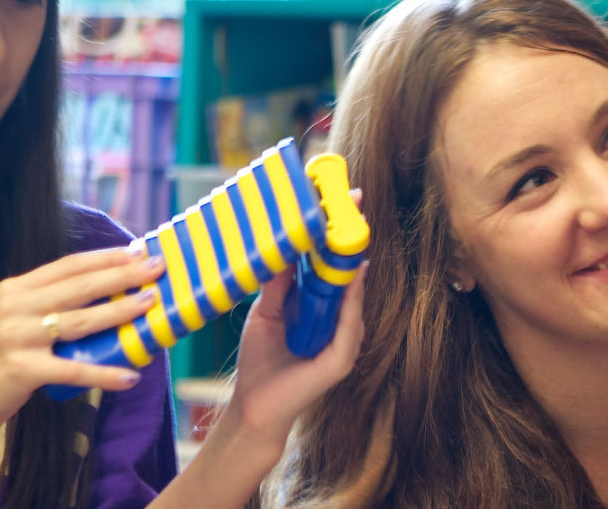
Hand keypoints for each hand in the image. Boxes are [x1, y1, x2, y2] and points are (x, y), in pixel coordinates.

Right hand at [0, 248, 164, 441]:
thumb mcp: (13, 322)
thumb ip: (47, 307)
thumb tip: (103, 297)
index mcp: (15, 290)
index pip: (68, 266)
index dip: (106, 257)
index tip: (139, 251)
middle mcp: (15, 307)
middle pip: (80, 286)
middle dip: (123, 275)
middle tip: (157, 268)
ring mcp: (17, 337)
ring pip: (81, 321)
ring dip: (120, 311)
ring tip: (151, 305)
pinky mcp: (22, 370)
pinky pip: (73, 369)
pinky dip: (104, 373)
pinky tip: (129, 376)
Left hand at [217, 188, 368, 445]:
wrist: (253, 407)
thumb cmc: (260, 361)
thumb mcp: (265, 312)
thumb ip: (277, 283)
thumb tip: (282, 244)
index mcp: (319, 307)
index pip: (331, 266)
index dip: (334, 235)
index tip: (340, 200)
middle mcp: (337, 320)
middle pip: (348, 274)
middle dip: (350, 238)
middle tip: (354, 203)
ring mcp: (344, 339)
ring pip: (353, 295)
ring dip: (352, 263)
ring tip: (351, 231)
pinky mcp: (342, 359)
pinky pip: (351, 325)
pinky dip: (352, 301)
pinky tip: (352, 279)